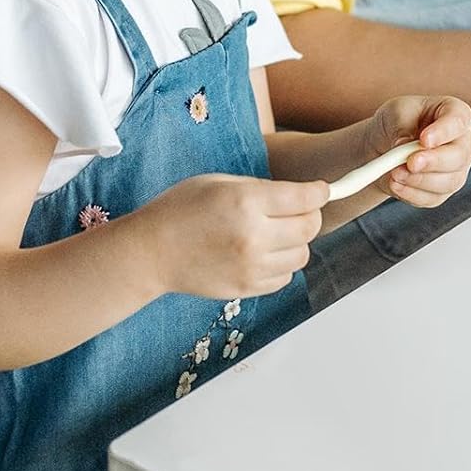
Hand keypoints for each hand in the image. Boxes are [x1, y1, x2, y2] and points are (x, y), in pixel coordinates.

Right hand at [140, 173, 327, 299]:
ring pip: (302, 255)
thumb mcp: (220, 182)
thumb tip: (301, 193)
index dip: (320, 192)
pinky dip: (282, 264)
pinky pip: (285, 277)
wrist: (149, 253)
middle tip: (298, 210)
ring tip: (276, 233)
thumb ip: (262, 188)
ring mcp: (250, 266)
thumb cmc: (180, 210)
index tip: (322, 190)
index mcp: (247, 202)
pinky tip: (263, 253)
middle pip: (310, 227)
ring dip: (297, 242)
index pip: (306, 198)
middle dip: (311, 215)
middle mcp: (253, 236)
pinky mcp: (246, 288)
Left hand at [359, 95, 470, 208]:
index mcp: (457, 114)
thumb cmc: (399, 120)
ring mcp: (457, 170)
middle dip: (434, 162)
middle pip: (459, 156)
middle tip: (411, 162)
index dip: (443, 132)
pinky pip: (432, 198)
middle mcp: (464, 143)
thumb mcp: (397, 112)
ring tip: (395, 173)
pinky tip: (395, 184)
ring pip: (448, 182)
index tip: (424, 140)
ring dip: (419, 180)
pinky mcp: (443, 191)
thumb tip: (403, 146)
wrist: (386, 143)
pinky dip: (411, 194)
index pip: (458, 122)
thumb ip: (402, 127)